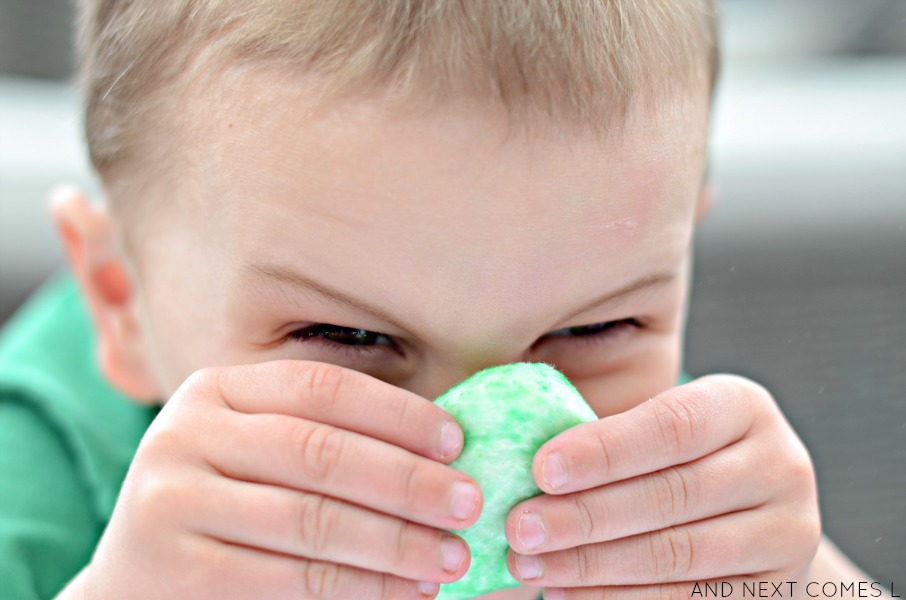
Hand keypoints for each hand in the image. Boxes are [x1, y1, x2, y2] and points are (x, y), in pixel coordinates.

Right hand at [80, 360, 479, 598]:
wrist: (136, 586)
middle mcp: (184, 434)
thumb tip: (444, 449)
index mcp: (216, 391)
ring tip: (449, 557)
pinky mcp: (176, 573)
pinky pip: (292, 579)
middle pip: (321, 452)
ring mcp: (171, 503)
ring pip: (312, 520)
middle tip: (469, 504)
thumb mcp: (259, 456)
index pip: (322, 388)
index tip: (457, 442)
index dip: (397, 413)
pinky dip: (360, 588)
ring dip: (396, 542)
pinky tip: (405, 591)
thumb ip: (329, 441)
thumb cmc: (226, 510)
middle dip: (408, 481)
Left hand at [503, 374, 820, 598]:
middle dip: (584, 515)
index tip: (540, 469)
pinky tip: (566, 593)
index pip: (673, 425)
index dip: (604, 449)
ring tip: (530, 565)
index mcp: (743, 406)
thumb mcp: (654, 429)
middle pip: (672, 495)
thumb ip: (605, 436)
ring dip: (592, 565)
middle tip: (519, 528)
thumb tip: (524, 462)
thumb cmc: (672, 458)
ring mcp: (788, 533)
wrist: (748, 517)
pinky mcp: (777, 589)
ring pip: (678, 555)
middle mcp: (779, 464)